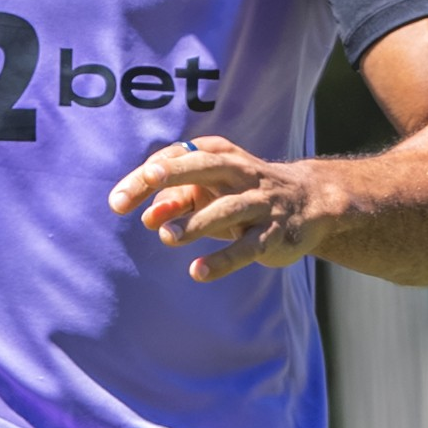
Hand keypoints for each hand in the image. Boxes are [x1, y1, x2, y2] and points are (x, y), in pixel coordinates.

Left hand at [106, 134, 333, 280]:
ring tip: (167, 236)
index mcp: (220, 155)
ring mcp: (259, 203)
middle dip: (177, 172)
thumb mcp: (210, 191)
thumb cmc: (245, 193)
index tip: (117, 201)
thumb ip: (176, 201)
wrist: (310, 201)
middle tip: (149, 179)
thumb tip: (148, 218)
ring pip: (228, 209)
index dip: (147, 178)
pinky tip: (198, 271)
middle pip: (206, 166)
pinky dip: (223, 260)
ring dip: (197, 221)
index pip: (179, 158)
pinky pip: (247, 247)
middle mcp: (241, 173)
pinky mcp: (273, 234)